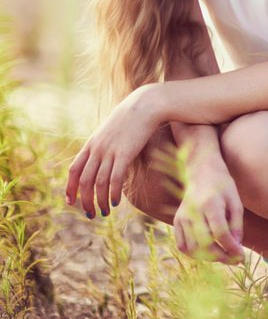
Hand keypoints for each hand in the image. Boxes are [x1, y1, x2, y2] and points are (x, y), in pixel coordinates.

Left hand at [65, 84, 163, 217]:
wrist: (146, 104)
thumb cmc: (133, 117)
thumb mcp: (112, 130)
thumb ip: (105, 144)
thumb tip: (104, 157)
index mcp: (91, 144)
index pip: (74, 170)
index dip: (70, 188)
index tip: (71, 202)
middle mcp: (97, 149)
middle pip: (84, 181)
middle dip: (85, 201)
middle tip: (90, 214)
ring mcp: (110, 151)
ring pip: (99, 183)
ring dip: (100, 201)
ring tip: (104, 213)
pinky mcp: (125, 153)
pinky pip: (115, 179)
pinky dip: (113, 193)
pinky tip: (115, 202)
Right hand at [173, 163, 245, 263]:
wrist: (202, 172)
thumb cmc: (223, 187)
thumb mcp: (236, 202)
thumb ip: (237, 225)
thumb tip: (237, 248)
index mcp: (211, 204)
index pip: (220, 233)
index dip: (231, 248)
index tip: (241, 257)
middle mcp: (193, 212)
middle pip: (205, 244)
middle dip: (221, 256)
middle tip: (234, 260)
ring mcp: (182, 217)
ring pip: (193, 248)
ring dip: (209, 257)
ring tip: (223, 255)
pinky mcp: (176, 221)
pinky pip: (182, 245)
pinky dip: (194, 254)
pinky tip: (207, 252)